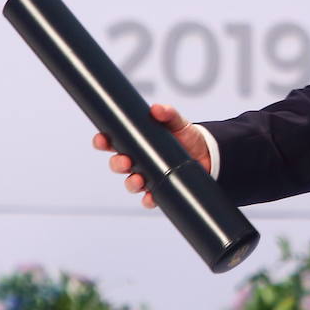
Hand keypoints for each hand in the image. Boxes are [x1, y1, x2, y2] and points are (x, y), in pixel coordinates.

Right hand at [93, 103, 209, 208]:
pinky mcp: (160, 189)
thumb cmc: (187, 137)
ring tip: (138, 179)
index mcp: (137, 142)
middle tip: (126, 160)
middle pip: (118, 164)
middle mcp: (138, 161)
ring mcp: (148, 176)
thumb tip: (157, 109)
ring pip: (130, 183)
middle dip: (117, 163)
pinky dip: (148, 200)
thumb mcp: (178, 122)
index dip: (103, 142)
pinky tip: (150, 197)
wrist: (207, 154)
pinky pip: (149, 199)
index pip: (113, 142)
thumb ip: (168, 114)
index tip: (101, 139)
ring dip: (131, 183)